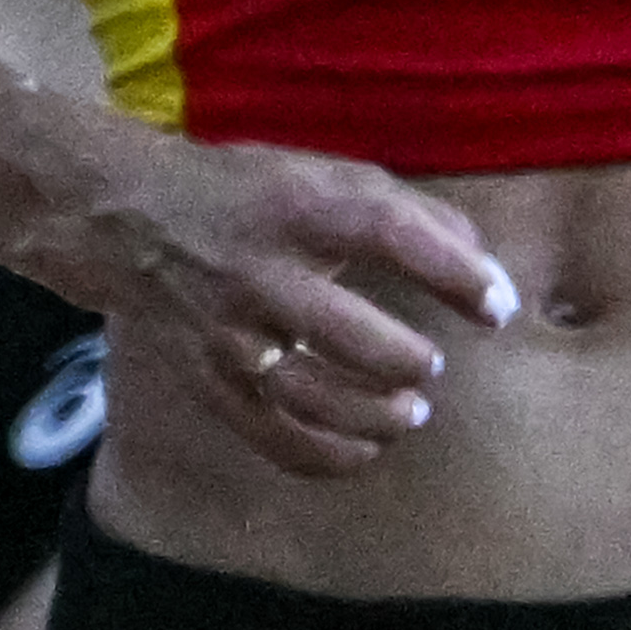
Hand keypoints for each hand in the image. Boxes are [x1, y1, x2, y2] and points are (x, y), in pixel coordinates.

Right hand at [27, 122, 518, 477]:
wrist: (131, 221)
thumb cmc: (254, 193)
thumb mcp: (329, 173)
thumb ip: (410, 212)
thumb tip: (483, 267)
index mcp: (301, 207)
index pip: (389, 233)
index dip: (454, 271)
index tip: (499, 307)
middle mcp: (261, 271)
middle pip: (344, 330)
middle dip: (404, 359)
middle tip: (433, 366)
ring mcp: (229, 334)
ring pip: (306, 395)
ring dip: (371, 416)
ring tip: (412, 412)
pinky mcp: (210, 380)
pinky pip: (270, 436)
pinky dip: (325, 456)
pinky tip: (365, 450)